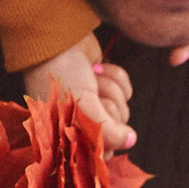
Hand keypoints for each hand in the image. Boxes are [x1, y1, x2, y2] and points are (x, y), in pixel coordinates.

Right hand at [24, 33, 136, 149]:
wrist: (58, 36)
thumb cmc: (61, 74)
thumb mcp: (83, 108)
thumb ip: (108, 132)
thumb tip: (130, 141)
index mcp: (67, 133)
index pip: (99, 151)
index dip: (105, 137)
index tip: (96, 124)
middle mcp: (80, 122)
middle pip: (115, 130)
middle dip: (108, 107)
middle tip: (91, 93)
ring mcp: (93, 103)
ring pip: (122, 108)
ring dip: (110, 89)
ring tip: (91, 78)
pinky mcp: (104, 84)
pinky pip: (126, 90)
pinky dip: (117, 77)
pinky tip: (98, 69)